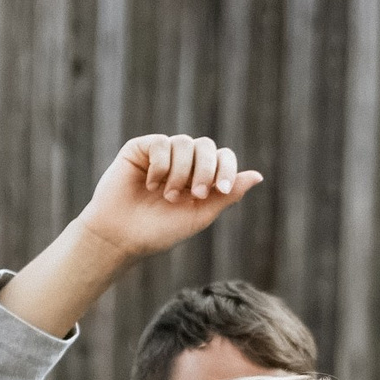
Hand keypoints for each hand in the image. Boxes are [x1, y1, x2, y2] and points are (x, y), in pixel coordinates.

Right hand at [76, 135, 263, 264]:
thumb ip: (226, 195)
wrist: (121, 236)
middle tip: (196, 194)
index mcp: (200, 177)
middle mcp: (183, 162)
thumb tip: (258, 176)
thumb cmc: (159, 231)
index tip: (220, 189)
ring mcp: (162, 153)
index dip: (226, 168)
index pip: (223, 158)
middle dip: (206, 169)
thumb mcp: (199, 216)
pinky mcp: (141, 148)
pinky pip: (162, 143)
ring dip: (181, 172)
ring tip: (168, 196)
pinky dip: (161, 166)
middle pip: (207, 146)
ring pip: (185, 143)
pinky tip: (150, 184)